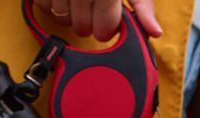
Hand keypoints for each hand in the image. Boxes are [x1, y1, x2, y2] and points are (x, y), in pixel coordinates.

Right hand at [44, 0, 161, 41]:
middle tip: (92, 6)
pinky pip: (44, 7)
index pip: (104, 29)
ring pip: (63, 19)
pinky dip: (52, 5)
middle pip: (82, 28)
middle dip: (88, 23)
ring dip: (70, 14)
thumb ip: (143, 5)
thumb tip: (155, 32)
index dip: (107, 28)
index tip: (108, 19)